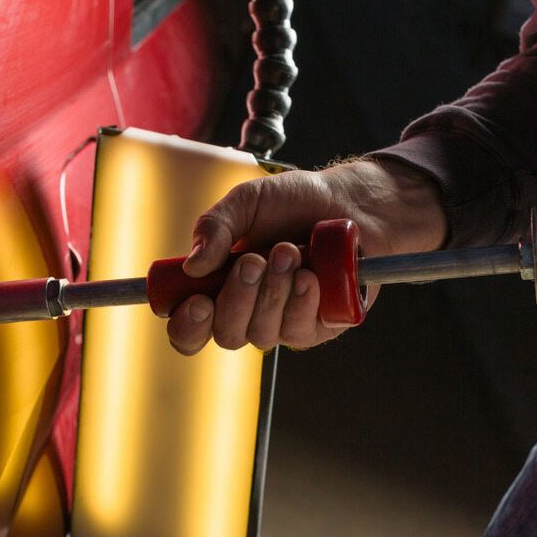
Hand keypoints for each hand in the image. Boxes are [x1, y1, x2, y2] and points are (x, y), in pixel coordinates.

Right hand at [167, 158, 446, 353]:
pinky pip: (297, 332)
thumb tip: (192, 267)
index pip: (190, 328)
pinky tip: (310, 276)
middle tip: (254, 260)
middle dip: (239, 297)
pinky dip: (301, 301)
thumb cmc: (295, 202)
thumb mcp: (247, 202)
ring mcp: (281, 323)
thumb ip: (215, 227)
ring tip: (290, 251)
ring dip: (274, 290)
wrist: (348, 202)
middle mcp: (247, 312)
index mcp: (219, 286)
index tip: (199, 301)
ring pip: (263, 334)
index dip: (187, 326)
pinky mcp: (315, 328)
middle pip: (227, 334)